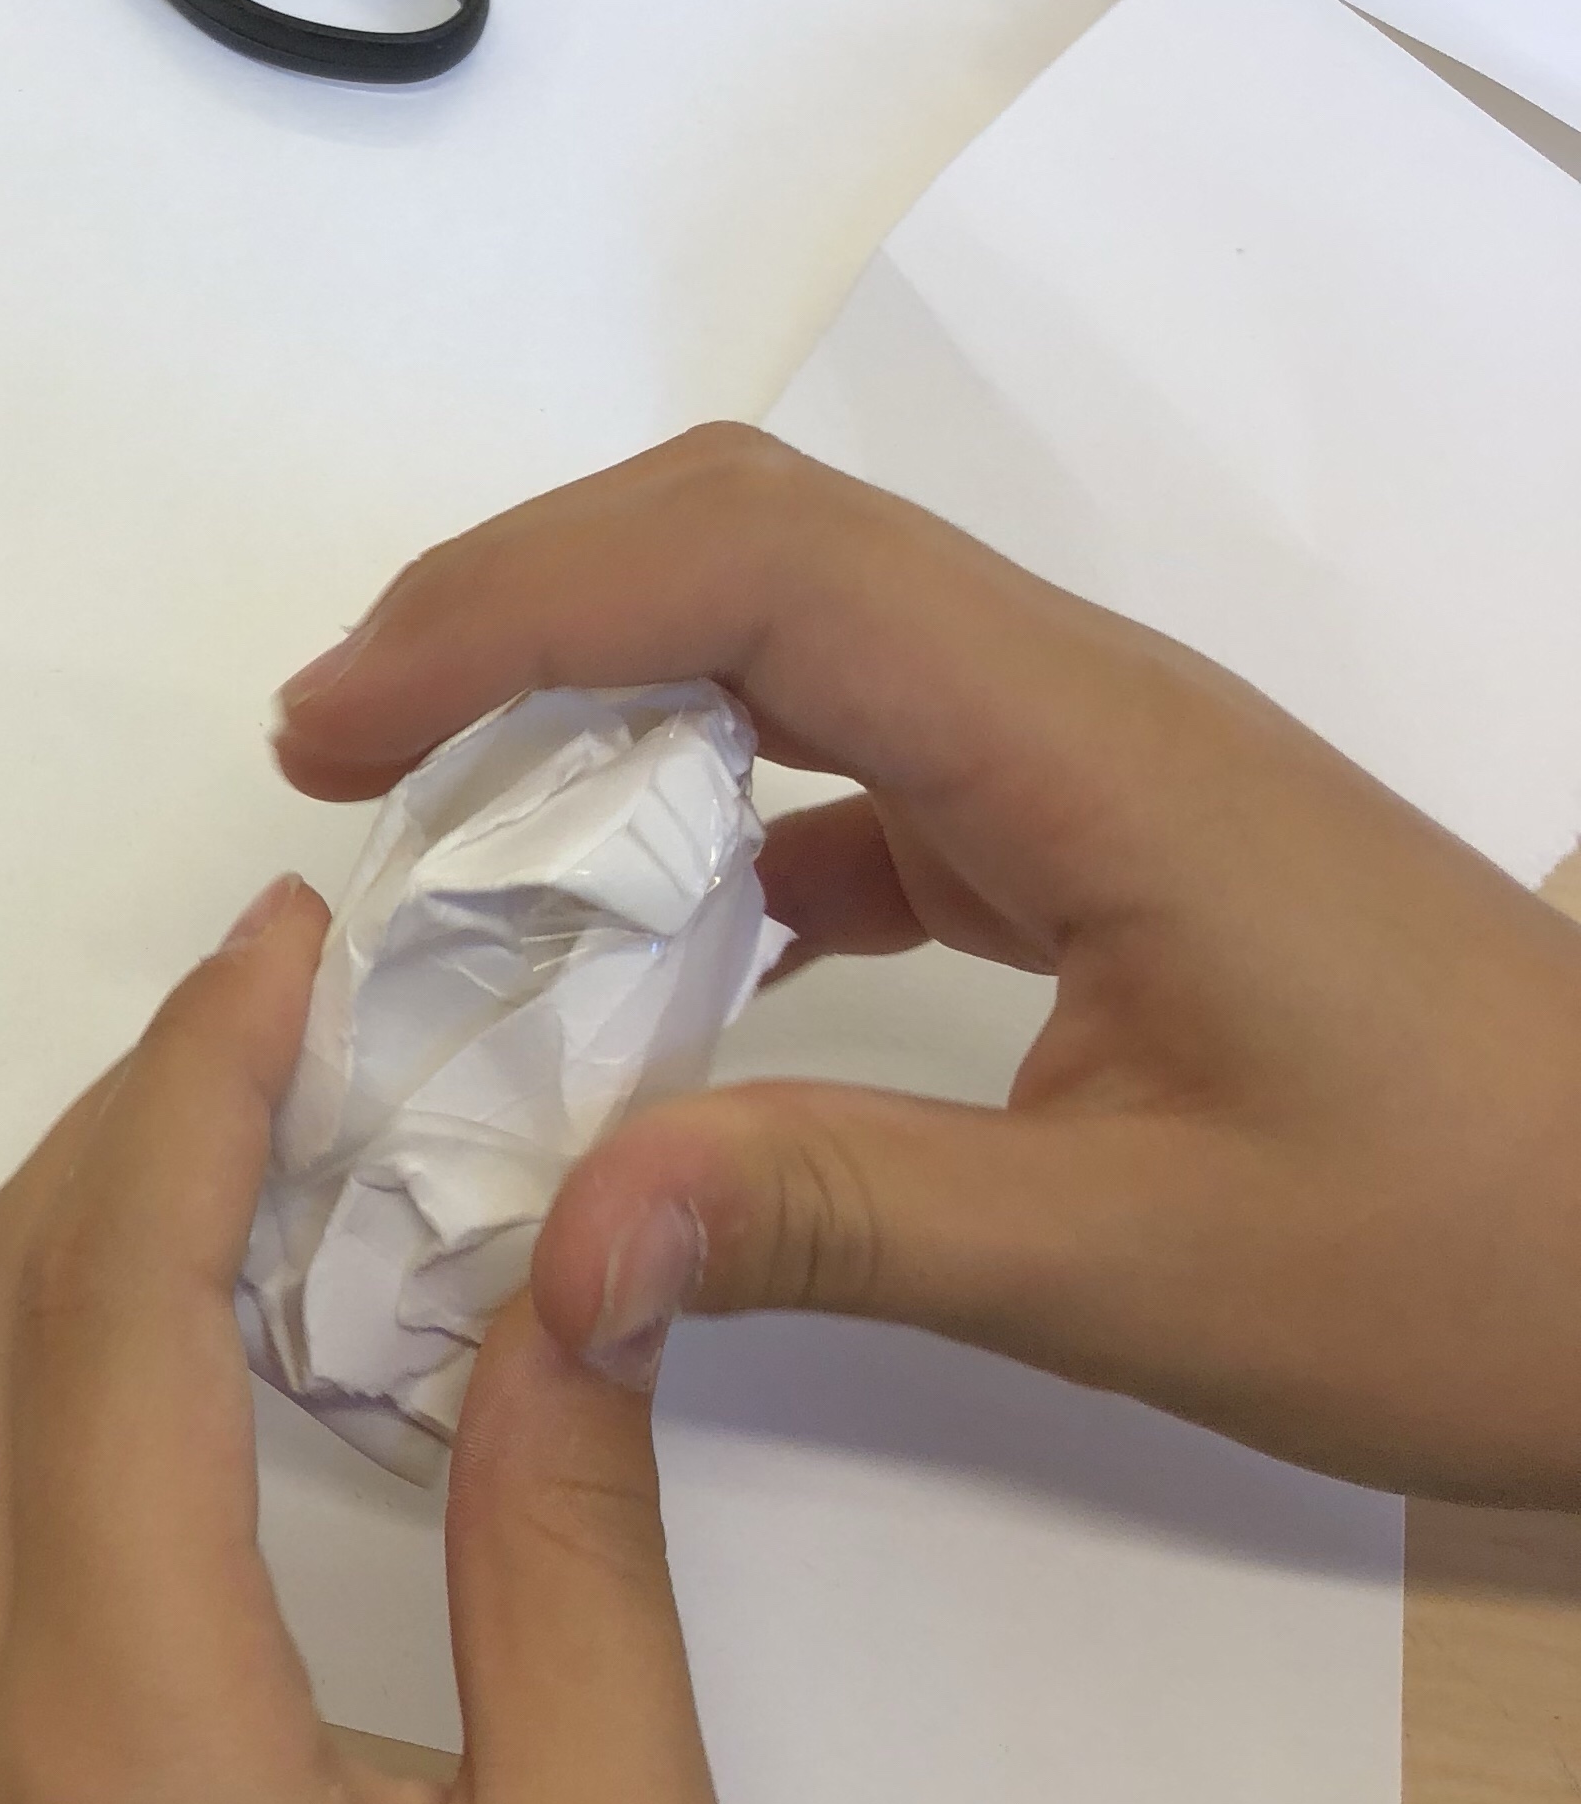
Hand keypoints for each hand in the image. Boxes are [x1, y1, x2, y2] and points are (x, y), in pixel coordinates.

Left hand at [0, 882, 761, 1803]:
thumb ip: (566, 1547)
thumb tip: (568, 1261)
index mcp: (123, 1757)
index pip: (113, 1311)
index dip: (194, 1087)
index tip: (289, 935)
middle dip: (120, 1127)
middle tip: (294, 992)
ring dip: (82, 1256)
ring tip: (267, 1125)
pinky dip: (71, 1403)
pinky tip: (215, 1361)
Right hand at [274, 426, 1580, 1508]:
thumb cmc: (1483, 1252)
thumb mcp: (1149, 1265)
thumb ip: (838, 1221)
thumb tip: (550, 1240)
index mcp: (1091, 750)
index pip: (757, 564)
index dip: (518, 606)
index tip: (340, 732)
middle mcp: (1079, 708)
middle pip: (755, 538)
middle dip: (521, 604)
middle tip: (337, 752)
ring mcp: (1091, 769)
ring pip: (799, 634)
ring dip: (604, 691)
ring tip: (443, 832)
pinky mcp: (1099, 849)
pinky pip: (861, 761)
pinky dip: (712, 815)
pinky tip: (638, 948)